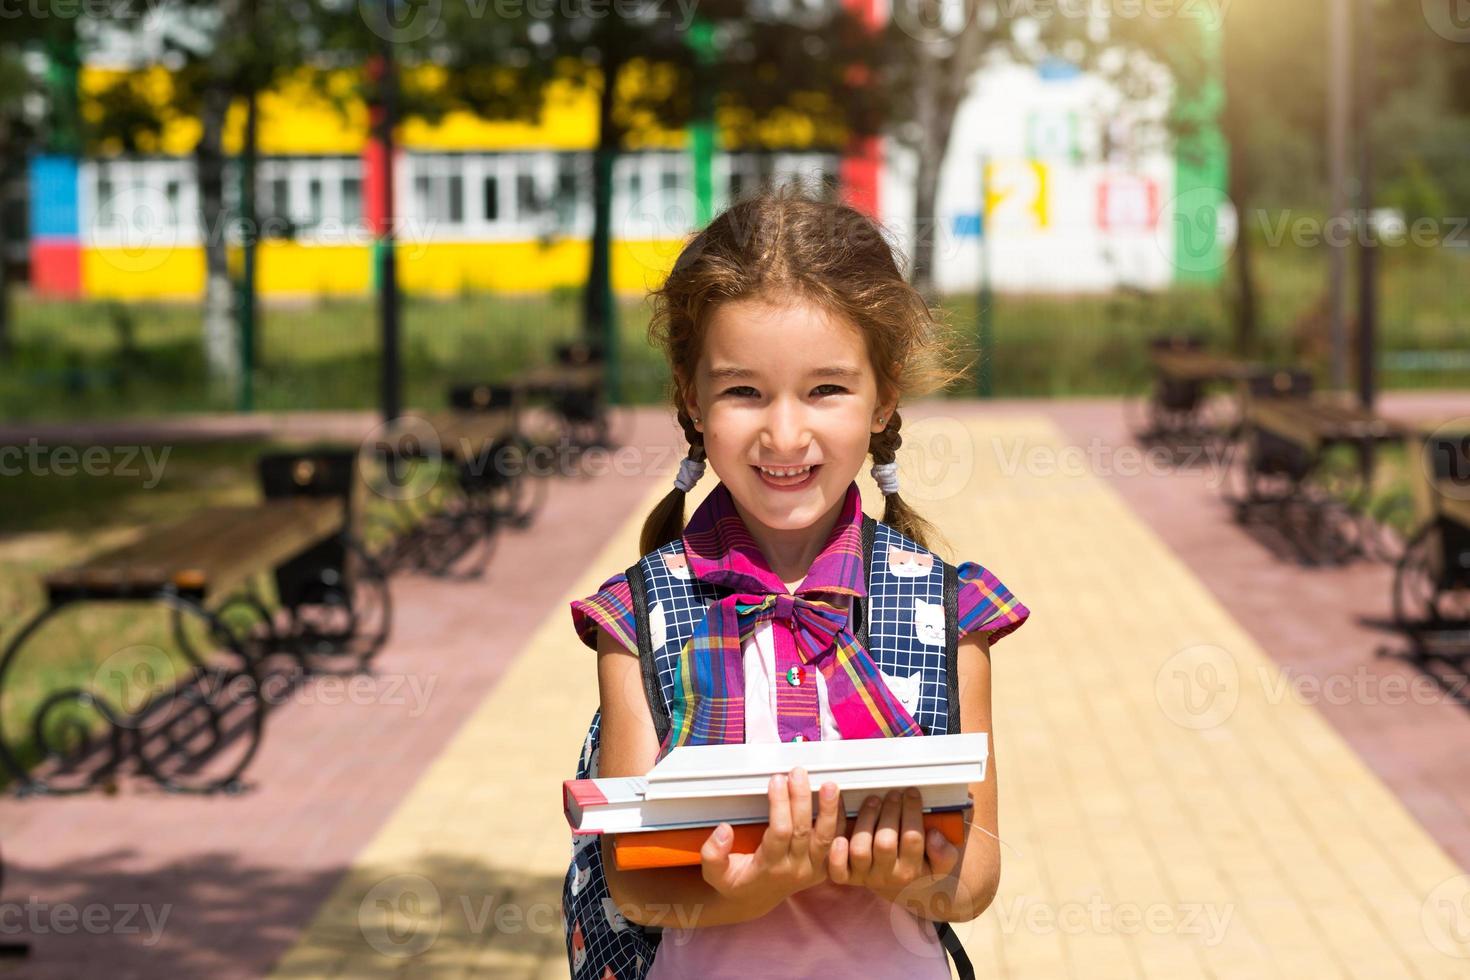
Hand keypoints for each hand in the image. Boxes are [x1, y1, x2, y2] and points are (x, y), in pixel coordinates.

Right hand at [700, 767, 844, 912]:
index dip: (779, 805)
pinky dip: (839, 820)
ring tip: (830, 785)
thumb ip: (712, 854)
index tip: (776, 780)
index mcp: (769, 868)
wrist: (755, 900)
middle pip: (803, 831)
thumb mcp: (715, 874)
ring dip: (829, 809)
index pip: (779, 832)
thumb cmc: (735, 881)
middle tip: (798, 773)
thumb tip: (724, 830)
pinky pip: (836, 842)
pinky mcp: (824, 867)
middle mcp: (794, 869)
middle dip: (801, 799)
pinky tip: (837, 798)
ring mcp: (812, 869)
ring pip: (825, 837)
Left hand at [828, 787, 960, 903]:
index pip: (913, 838)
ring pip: (860, 850)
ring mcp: (865, 875)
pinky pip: (837, 870)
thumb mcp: (940, 863)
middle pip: (885, 843)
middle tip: (893, 793)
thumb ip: (944, 852)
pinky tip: (840, 834)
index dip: (912, 811)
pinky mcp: (847, 876)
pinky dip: (836, 854)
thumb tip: (934, 834)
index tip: (911, 792)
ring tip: (873, 800)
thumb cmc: (920, 864)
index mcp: (912, 870)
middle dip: (889, 812)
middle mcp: (887, 875)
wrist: (901, 889)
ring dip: (865, 821)